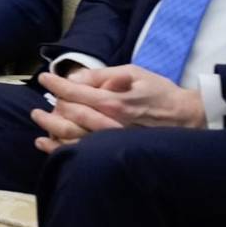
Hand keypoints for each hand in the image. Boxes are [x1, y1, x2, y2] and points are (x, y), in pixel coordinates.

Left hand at [31, 64, 205, 153]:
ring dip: (50, 128)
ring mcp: (111, 141)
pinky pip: (81, 153)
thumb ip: (103, 75)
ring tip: (38, 119)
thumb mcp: (133, 73)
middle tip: (40, 103)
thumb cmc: (160, 92)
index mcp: (113, 101)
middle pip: (68, 115)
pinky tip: (46, 143)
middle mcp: (108, 124)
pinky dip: (60, 148)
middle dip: (51, 108)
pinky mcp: (114, 151)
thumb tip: (76, 77)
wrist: (187, 118)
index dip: (56, 84)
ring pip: (71, 137)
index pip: (74, 92)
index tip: (44, 79)